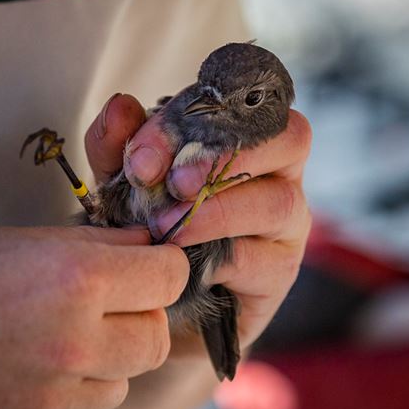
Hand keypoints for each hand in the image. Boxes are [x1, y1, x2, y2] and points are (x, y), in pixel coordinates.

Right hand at [0, 226, 187, 408]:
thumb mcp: (9, 240)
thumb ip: (86, 248)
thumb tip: (143, 249)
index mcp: (73, 282)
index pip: (170, 275)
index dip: (156, 263)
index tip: (138, 263)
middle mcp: (72, 347)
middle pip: (155, 338)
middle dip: (134, 316)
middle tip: (92, 302)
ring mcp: (48, 403)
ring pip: (116, 385)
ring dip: (97, 363)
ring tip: (39, 339)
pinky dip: (57, 398)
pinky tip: (10, 373)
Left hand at [84, 93, 311, 351]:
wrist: (148, 303)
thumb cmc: (144, 228)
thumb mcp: (121, 182)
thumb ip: (117, 145)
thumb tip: (119, 106)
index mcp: (243, 136)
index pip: (238, 105)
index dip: (192, 121)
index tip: (142, 156)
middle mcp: (276, 173)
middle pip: (291, 137)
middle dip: (224, 157)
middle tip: (172, 184)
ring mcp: (286, 224)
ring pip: (278, 202)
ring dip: (217, 212)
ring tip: (167, 228)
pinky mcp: (279, 272)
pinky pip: (263, 260)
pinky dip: (220, 260)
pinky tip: (183, 266)